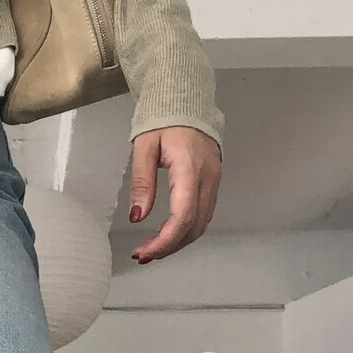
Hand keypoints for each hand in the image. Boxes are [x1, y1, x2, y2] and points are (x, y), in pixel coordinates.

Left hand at [128, 126, 221, 262]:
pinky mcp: (214, 180)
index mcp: (190, 168)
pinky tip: (169, 233)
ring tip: (153, 248)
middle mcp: (208, 177)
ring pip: (201, 223)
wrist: (186, 97)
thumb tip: (137, 216)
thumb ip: (142, 184)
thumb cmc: (164, 117)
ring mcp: (214, 179)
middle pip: (194, 227)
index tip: (144, 251)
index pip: (183, 217)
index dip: (164, 241)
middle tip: (144, 254)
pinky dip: (187, 229)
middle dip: (169, 246)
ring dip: (178, 241)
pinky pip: (204, 213)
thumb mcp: (144, 148)